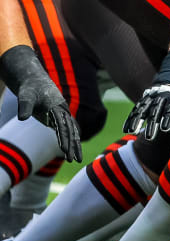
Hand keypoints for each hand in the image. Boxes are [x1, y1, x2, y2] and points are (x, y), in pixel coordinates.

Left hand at [1, 46, 79, 161]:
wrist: (34, 81)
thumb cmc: (29, 88)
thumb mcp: (25, 95)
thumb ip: (24, 106)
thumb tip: (21, 118)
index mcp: (57, 106)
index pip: (62, 125)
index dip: (64, 138)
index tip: (65, 150)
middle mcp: (62, 111)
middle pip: (70, 131)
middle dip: (73, 146)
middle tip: (74, 160)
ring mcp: (62, 115)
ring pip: (71, 132)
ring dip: (74, 146)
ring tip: (76, 160)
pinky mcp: (58, 118)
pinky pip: (67, 131)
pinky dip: (70, 141)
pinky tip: (72, 151)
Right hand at [125, 46, 169, 140]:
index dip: (169, 117)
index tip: (165, 128)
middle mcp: (163, 94)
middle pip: (157, 110)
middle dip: (153, 123)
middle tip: (150, 137)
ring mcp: (153, 95)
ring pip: (144, 108)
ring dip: (138, 120)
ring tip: (132, 132)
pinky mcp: (147, 96)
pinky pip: (137, 107)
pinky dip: (132, 117)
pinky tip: (126, 128)